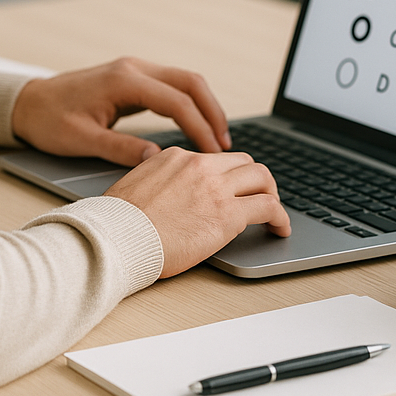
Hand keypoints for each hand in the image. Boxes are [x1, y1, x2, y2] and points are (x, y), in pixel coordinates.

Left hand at [10, 57, 231, 165]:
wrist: (27, 102)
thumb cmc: (49, 120)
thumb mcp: (82, 140)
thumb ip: (121, 148)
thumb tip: (158, 158)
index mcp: (123, 80)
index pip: (176, 101)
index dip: (199, 127)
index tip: (213, 153)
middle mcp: (134, 68)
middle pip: (191, 82)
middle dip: (213, 112)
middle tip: (225, 145)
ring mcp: (136, 70)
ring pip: (186, 81)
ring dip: (205, 106)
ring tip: (217, 139)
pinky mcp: (134, 78)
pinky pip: (173, 86)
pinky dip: (191, 104)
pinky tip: (196, 126)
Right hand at [104, 147, 291, 275]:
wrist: (115, 239)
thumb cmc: (116, 224)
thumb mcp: (135, 186)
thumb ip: (157, 181)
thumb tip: (165, 192)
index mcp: (176, 157)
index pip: (214, 159)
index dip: (229, 175)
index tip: (233, 189)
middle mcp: (199, 165)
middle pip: (244, 162)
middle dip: (257, 179)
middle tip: (260, 197)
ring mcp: (216, 187)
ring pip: (262, 177)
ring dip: (272, 194)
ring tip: (275, 213)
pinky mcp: (227, 214)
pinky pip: (268, 207)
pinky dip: (280, 217)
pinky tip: (280, 229)